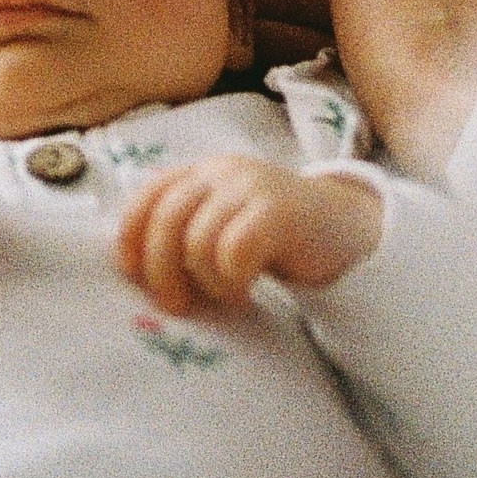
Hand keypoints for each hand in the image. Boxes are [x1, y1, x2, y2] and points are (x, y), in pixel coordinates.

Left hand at [119, 153, 382, 312]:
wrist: (346, 228)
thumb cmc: (274, 237)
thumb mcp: (224, 223)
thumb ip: (186, 230)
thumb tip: (133, 267)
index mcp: (202, 172)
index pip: (148, 195)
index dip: (130, 235)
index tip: (131, 274)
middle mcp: (222, 172)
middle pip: (166, 219)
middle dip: (161, 270)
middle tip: (177, 305)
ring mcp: (251, 187)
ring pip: (197, 241)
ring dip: (206, 282)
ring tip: (228, 295)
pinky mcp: (277, 211)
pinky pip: (233, 252)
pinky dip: (231, 281)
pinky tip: (245, 291)